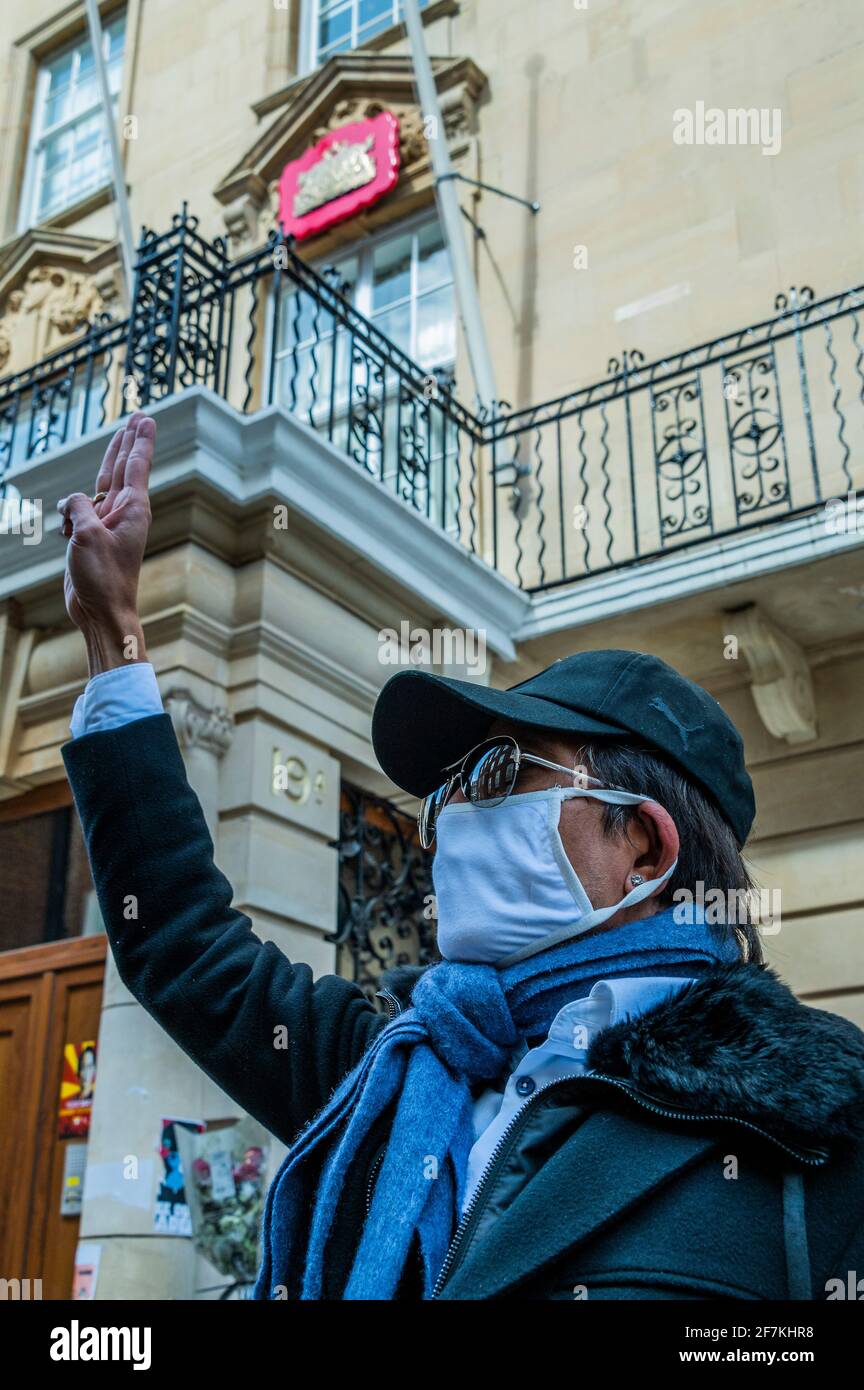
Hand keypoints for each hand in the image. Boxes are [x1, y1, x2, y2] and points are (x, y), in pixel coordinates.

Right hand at [59, 412, 154, 674]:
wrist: (100, 611)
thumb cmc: (102, 577)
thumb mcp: (86, 535)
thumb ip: (78, 507)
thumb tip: (73, 503)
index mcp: (131, 510)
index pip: (134, 465)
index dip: (138, 439)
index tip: (146, 418)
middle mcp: (123, 513)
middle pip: (123, 467)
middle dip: (128, 441)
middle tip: (139, 418)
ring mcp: (108, 525)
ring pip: (102, 485)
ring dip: (105, 465)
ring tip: (119, 439)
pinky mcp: (93, 538)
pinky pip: (79, 513)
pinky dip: (69, 516)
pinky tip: (64, 528)